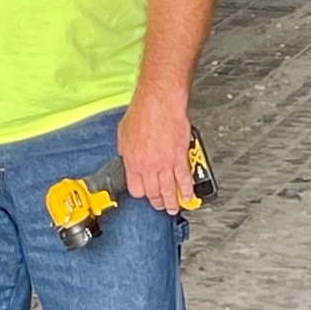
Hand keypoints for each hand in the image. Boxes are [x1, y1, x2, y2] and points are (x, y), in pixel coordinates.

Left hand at [119, 89, 192, 214]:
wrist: (159, 101)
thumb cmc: (143, 110)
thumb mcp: (123, 132)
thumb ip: (125, 149)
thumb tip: (126, 155)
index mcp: (132, 161)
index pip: (135, 188)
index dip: (141, 194)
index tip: (145, 196)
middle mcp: (148, 166)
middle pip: (153, 193)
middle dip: (157, 202)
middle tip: (161, 206)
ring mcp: (164, 163)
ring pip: (169, 190)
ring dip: (171, 202)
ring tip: (174, 208)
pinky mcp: (179, 158)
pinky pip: (184, 179)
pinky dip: (186, 190)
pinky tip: (187, 196)